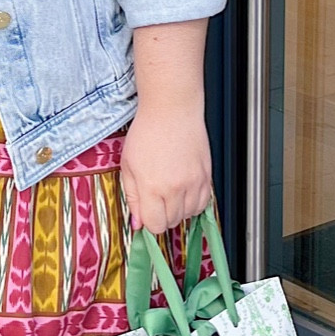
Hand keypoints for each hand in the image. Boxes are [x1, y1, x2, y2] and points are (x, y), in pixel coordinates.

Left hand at [119, 103, 212, 235]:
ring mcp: (194, 183)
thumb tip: (138, 222)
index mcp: (152, 187)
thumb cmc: (148, 131)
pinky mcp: (206, 176)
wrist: (172, 109)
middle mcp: (175, 188)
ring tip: (170, 193)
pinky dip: (194, 203)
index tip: (147, 215)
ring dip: (179, 210)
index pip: (155, 225)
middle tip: (156, 200)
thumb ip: (132, 197)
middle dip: (162, 216)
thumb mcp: (128, 165)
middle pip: (172, 222)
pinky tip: (185, 192)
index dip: (149, 223)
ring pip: (189, 215)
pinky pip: (204, 203)